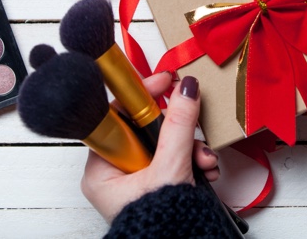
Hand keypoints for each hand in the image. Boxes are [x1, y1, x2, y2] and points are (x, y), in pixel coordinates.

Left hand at [80, 73, 219, 223]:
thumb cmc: (158, 225)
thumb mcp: (171, 168)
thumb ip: (179, 125)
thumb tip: (186, 89)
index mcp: (102, 169)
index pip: (117, 116)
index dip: (142, 96)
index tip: (164, 81)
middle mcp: (115, 173)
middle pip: (146, 129)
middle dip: (178, 131)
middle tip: (193, 127)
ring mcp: (136, 180)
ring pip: (164, 145)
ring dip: (191, 149)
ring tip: (204, 163)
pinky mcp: (156, 186)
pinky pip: (173, 161)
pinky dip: (192, 163)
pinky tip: (205, 171)